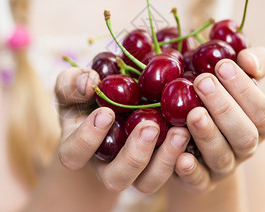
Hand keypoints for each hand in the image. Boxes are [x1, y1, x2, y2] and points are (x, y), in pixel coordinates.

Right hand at [55, 67, 190, 193]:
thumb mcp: (72, 86)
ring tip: (180, 132)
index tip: (106, 112)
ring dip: (165, 159)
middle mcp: (105, 167)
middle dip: (134, 155)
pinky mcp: (158, 166)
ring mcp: (134, 171)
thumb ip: (72, 83)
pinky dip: (184, 156)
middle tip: (149, 127)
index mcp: (77, 149)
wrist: (110, 105)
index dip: (88, 138)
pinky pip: (172, 172)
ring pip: (148, 182)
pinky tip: (193, 132)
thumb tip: (89, 81)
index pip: (74, 153)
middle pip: (116, 178)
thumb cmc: (85, 96)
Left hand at [173, 47, 264, 192]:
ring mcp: (223, 166)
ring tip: (193, 113)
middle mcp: (245, 147)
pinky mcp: (200, 181)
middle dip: (225, 108)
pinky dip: (191, 170)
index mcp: (259, 124)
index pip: (263, 111)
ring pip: (222, 157)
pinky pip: (198, 180)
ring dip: (208, 135)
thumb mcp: (235, 77)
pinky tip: (181, 156)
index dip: (245, 90)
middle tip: (202, 82)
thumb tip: (247, 59)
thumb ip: (251, 63)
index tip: (222, 65)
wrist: (194, 136)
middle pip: (244, 135)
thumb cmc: (218, 98)